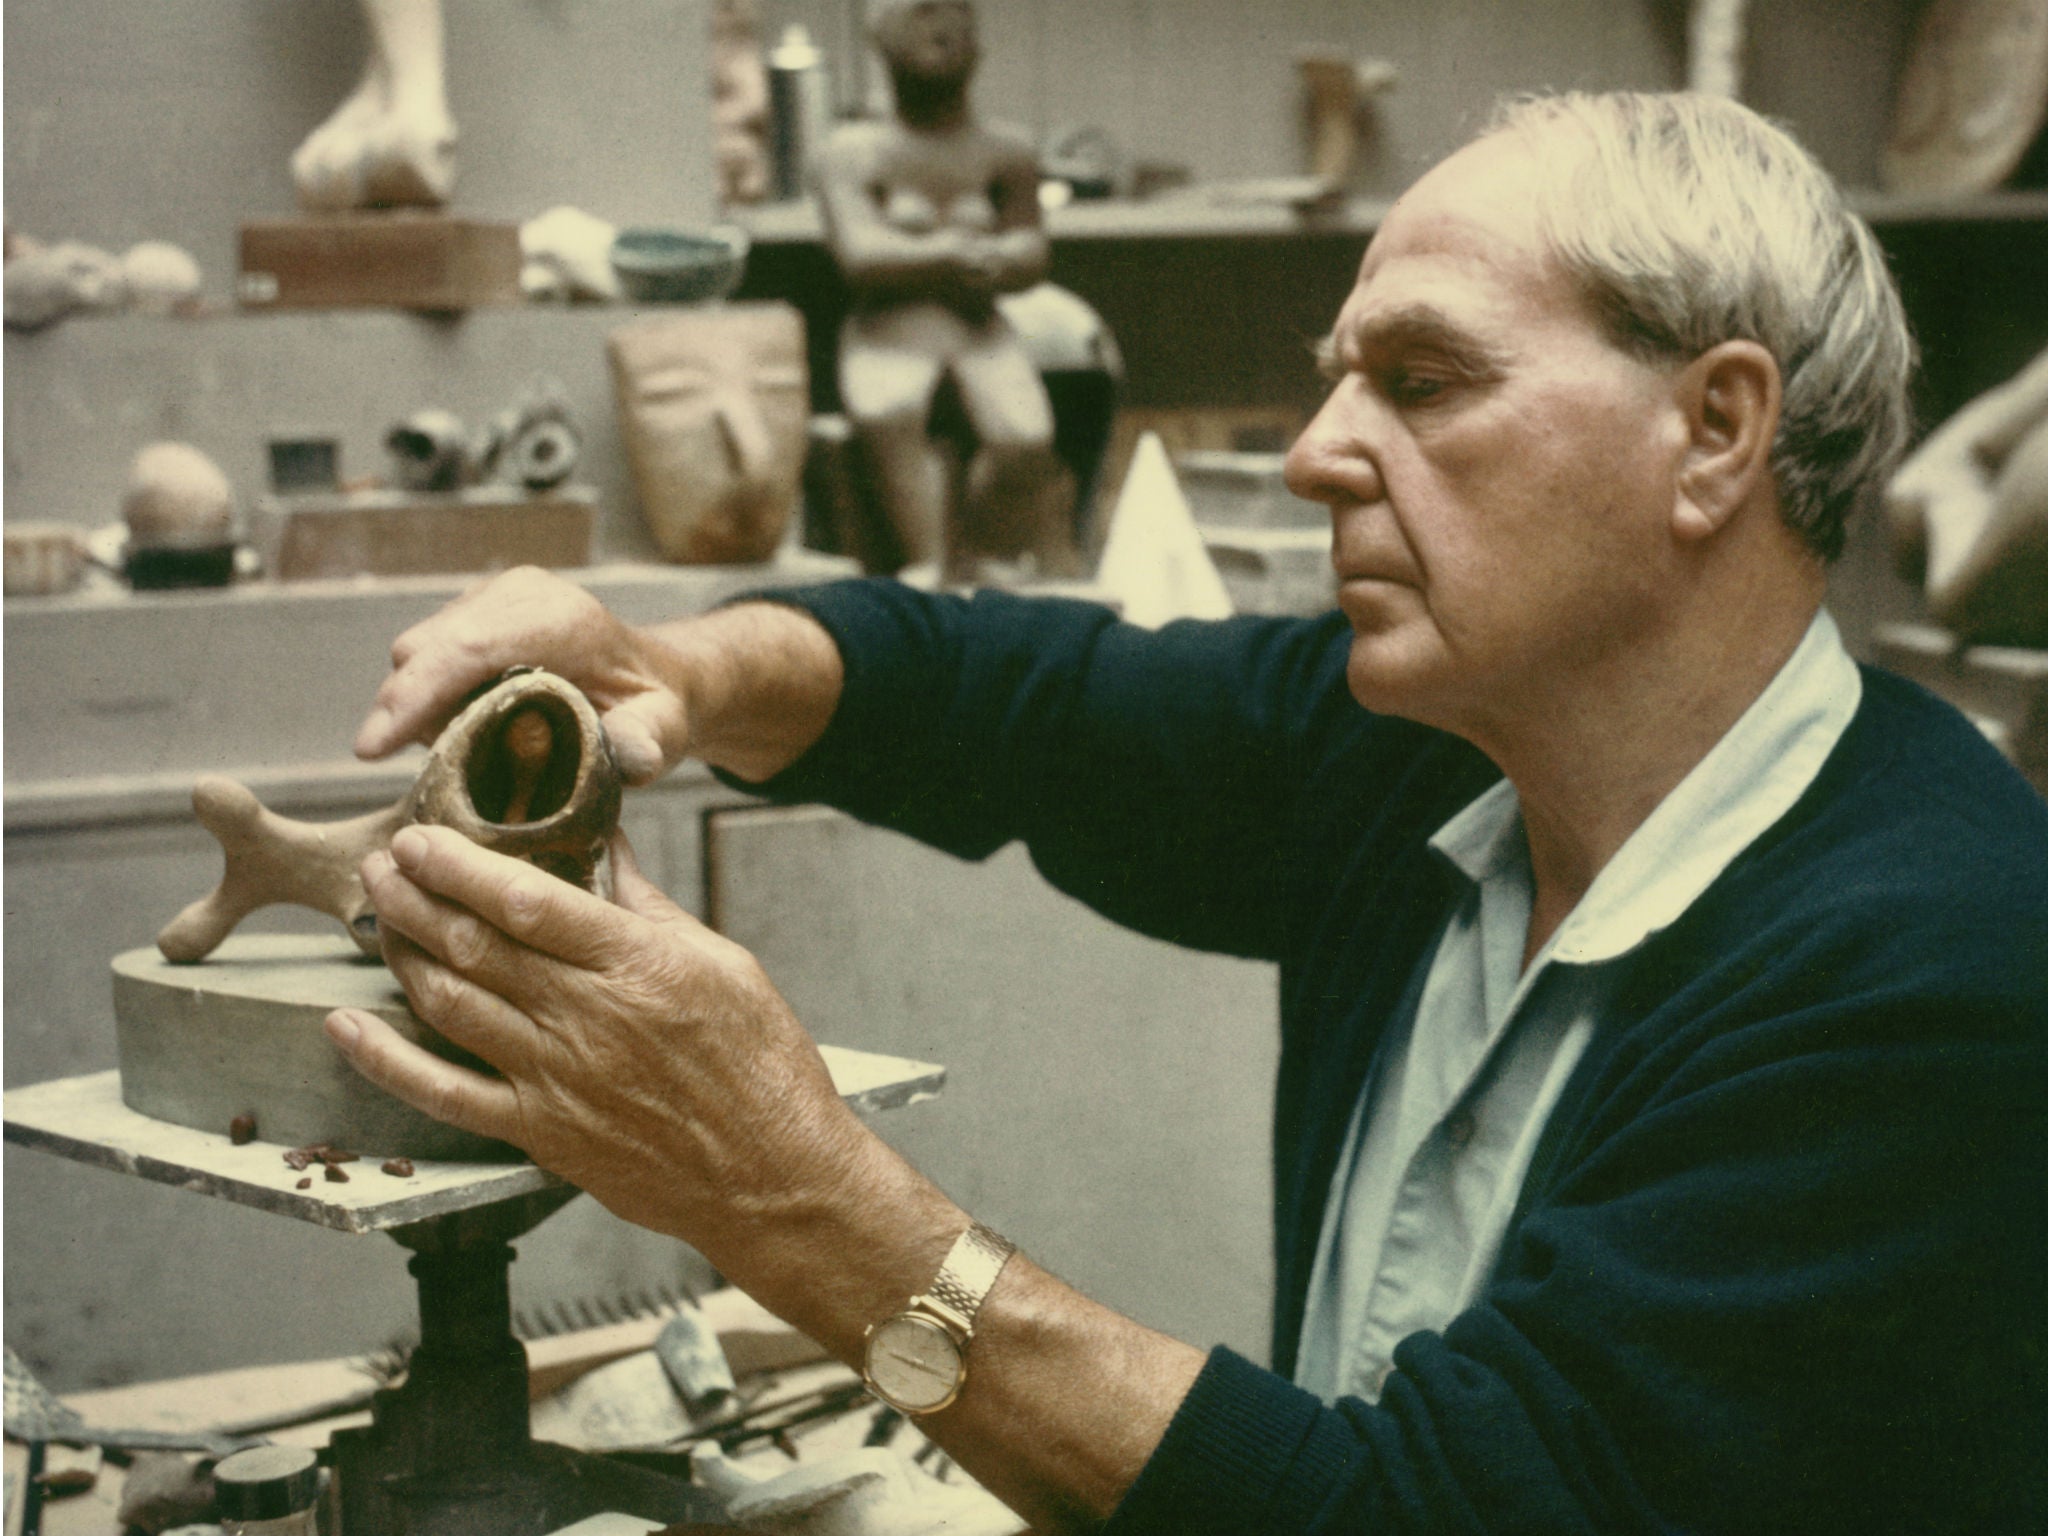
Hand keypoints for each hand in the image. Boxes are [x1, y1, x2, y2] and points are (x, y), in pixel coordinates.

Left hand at [323, 825, 879, 1262]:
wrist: (774, 1177)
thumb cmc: (763, 1067)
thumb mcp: (724, 963)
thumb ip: (650, 907)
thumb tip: (607, 844)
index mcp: (636, 966)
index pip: (526, 900)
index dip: (460, 864)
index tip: (422, 836)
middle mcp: (585, 1019)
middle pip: (474, 944)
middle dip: (414, 895)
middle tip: (381, 860)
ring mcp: (555, 1080)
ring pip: (450, 1004)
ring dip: (400, 953)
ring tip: (374, 913)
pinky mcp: (539, 1134)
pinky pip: (444, 1093)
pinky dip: (385, 1061)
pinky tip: (346, 1027)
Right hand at [355, 567, 689, 784]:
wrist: (654, 673)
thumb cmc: (654, 704)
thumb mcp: (663, 727)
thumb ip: (647, 741)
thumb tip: (633, 755)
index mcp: (559, 618)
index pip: (467, 650)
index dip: (414, 697)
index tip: (371, 748)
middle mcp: (519, 594)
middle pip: (427, 650)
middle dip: (409, 711)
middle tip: (436, 766)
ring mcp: (492, 596)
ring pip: (418, 652)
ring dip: (421, 705)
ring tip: (463, 747)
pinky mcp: (475, 608)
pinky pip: (427, 652)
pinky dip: (430, 693)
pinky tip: (465, 725)